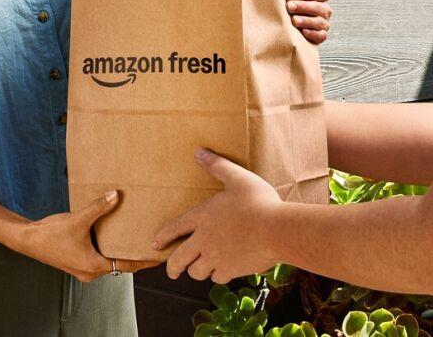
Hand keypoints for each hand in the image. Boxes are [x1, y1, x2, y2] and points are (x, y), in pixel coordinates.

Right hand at [10, 190, 160, 281]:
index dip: (145, 260)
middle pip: (120, 265)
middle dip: (135, 255)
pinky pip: (99, 258)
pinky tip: (112, 237)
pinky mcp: (76, 262)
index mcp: (94, 266)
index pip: (128, 265)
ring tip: (134, 240)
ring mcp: (83, 269)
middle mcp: (90, 272)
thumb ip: (98, 207)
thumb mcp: (77, 219)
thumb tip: (117, 195)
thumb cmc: (50, 234)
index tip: (159, 255)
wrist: (27, 240)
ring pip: (109, 262)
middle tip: (151, 244)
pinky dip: (108, 250)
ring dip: (120, 252)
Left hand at [151, 149, 283, 283]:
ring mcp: (216, 257)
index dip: (163, 237)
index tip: (155, 244)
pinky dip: (217, 275)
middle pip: (179, 259)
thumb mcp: (237, 178)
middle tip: (172, 270)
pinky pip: (217, 278)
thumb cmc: (259, 203)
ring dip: (196, 270)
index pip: (174, 228)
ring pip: (197, 272)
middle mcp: (204, 240)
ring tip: (198, 268)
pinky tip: (222, 271)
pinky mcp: (231, 270)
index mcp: (202, 217)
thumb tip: (200, 153)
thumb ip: (217, 166)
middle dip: (173, 267)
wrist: (277, 230)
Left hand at [287, 0, 331, 44]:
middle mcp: (324, 8)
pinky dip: (314, 34)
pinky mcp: (319, 36)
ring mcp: (323, 23)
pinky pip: (321, 36)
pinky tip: (303, 32)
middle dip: (304, 7)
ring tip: (294, 20)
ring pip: (321, 23)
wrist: (281, 12)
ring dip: (307, 21)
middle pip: (321, 8)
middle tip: (289, 7)